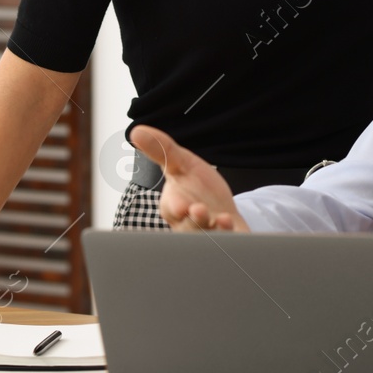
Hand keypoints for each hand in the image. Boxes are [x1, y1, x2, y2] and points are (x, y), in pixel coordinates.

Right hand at [127, 125, 250, 231]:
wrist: (223, 213)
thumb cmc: (198, 190)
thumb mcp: (181, 165)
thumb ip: (161, 150)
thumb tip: (137, 130)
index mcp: (174, 205)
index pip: (172, 207)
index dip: (177, 207)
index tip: (183, 206)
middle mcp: (188, 224)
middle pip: (189, 226)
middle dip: (195, 220)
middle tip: (199, 211)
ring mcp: (208, 235)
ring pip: (208, 237)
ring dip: (214, 230)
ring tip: (222, 221)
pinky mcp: (227, 242)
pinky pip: (229, 242)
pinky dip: (232, 236)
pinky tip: (235, 226)